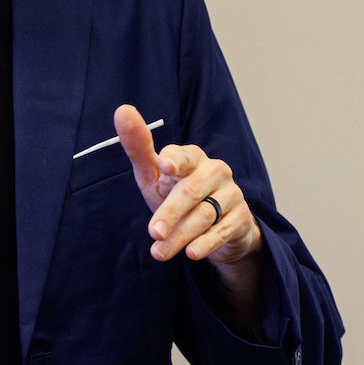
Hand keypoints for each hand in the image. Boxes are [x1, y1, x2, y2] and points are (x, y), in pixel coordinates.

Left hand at [115, 104, 262, 267]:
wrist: (215, 224)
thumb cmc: (176, 191)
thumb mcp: (154, 174)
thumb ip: (138, 147)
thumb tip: (122, 110)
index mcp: (191, 156)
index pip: (182, 156)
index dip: (174, 160)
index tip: (164, 165)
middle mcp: (214, 170)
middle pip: (191, 191)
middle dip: (170, 213)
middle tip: (152, 233)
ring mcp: (231, 193)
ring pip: (204, 215)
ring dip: (180, 236)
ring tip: (159, 252)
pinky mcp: (241, 217)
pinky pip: (223, 230)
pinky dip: (206, 243)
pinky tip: (192, 254)